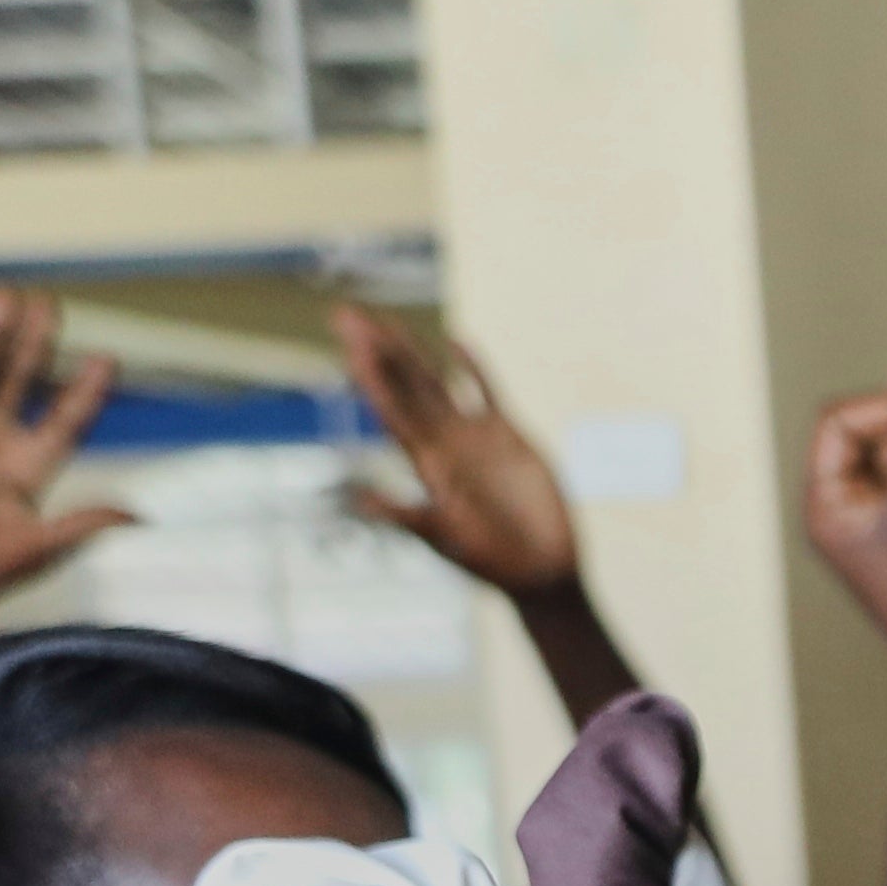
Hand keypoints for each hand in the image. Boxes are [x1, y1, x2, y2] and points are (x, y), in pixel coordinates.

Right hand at [0, 288, 129, 614]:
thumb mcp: (37, 549)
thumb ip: (83, 524)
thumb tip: (139, 516)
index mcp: (27, 468)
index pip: (64, 418)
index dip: (85, 392)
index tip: (107, 361)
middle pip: (19, 379)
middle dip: (34, 344)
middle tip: (48, 304)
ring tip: (7, 298)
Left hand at [331, 302, 582, 600]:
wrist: (540, 570)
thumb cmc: (491, 562)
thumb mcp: (446, 540)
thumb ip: (408, 516)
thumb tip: (362, 501)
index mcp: (425, 463)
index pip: (390, 410)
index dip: (369, 378)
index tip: (347, 345)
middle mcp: (443, 443)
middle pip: (403, 386)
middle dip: (376, 352)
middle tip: (346, 316)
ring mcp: (474, 437)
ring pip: (436, 382)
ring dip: (410, 352)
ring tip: (385, 322)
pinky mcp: (508, 437)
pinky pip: (486, 392)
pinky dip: (473, 368)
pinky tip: (456, 342)